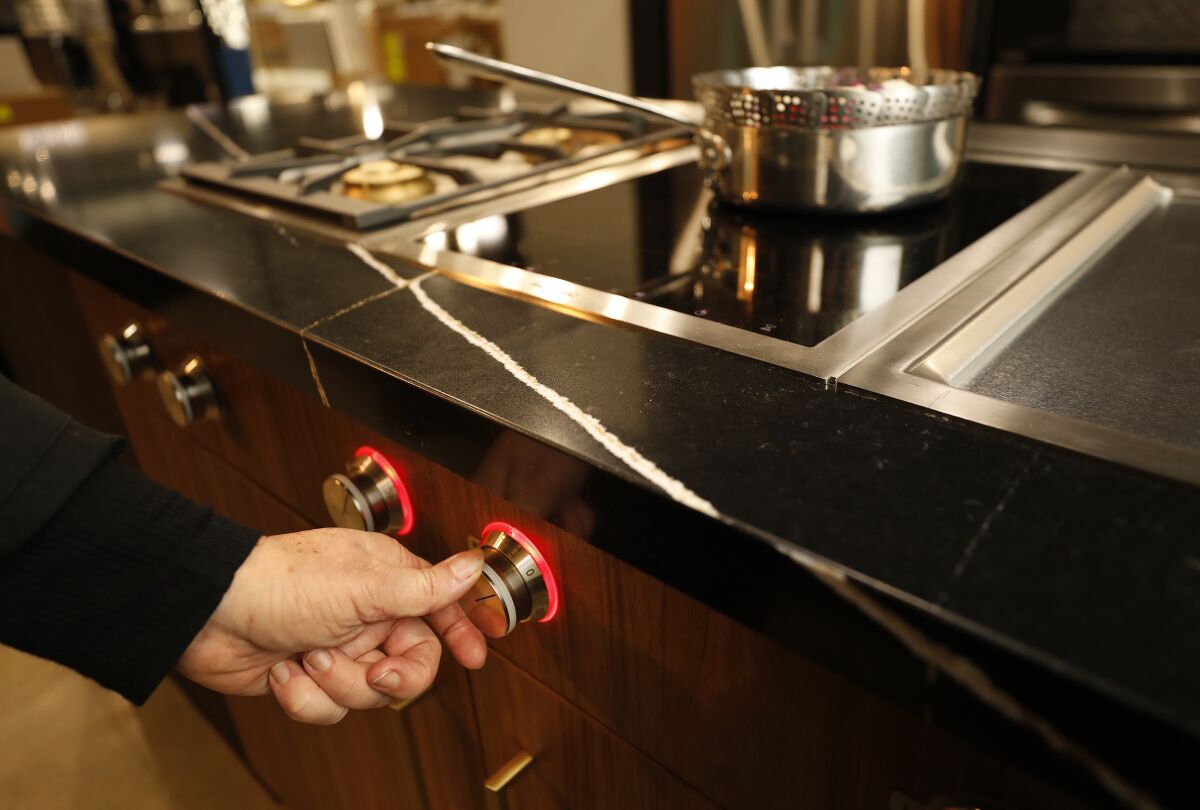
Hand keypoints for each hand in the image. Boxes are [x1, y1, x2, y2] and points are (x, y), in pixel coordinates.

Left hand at [177, 528, 485, 724]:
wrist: (205, 616)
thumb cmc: (278, 583)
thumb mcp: (362, 587)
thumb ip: (424, 587)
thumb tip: (474, 565)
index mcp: (386, 579)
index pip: (441, 607)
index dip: (462, 631)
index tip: (477, 656)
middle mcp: (367, 613)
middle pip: (411, 663)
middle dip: (388, 676)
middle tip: (375, 672)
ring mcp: (338, 647)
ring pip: (368, 693)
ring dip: (335, 683)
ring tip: (308, 656)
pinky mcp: (309, 677)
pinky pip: (329, 708)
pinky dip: (304, 696)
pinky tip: (284, 671)